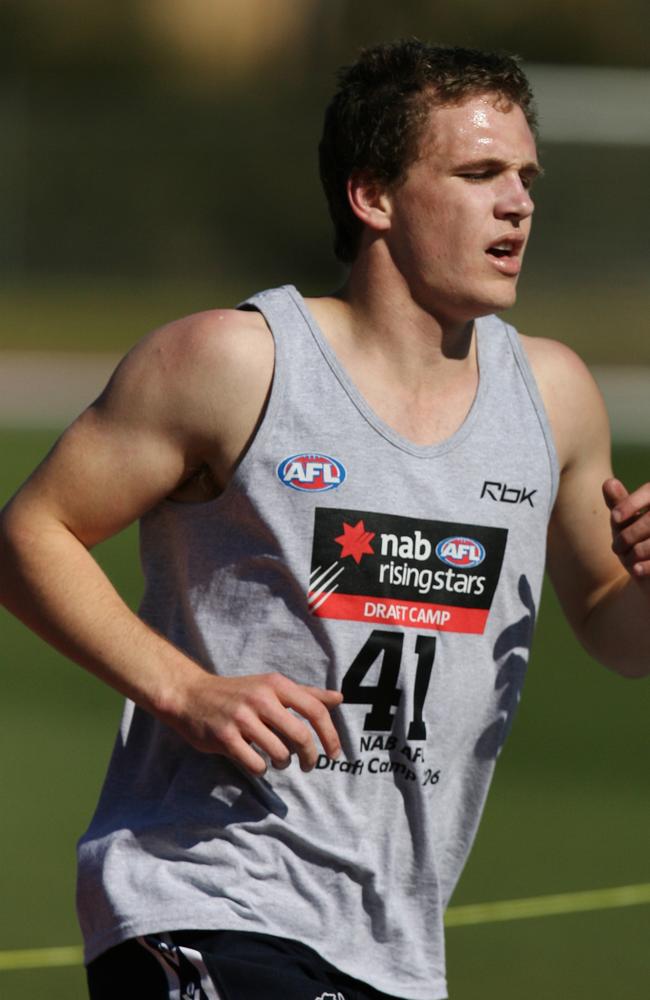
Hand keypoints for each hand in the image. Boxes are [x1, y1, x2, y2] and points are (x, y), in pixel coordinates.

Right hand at [166, 670, 342, 775]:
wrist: (191, 695)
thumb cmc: (238, 693)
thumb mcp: (271, 686)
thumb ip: (305, 694)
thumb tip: (339, 698)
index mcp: (276, 684)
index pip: (315, 709)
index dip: (330, 735)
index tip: (335, 754)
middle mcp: (261, 698)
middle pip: (301, 736)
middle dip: (310, 757)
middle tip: (308, 765)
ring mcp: (242, 718)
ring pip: (280, 753)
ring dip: (283, 763)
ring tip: (277, 760)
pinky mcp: (225, 737)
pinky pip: (256, 764)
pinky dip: (262, 769)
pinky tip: (257, 762)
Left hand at [603, 477, 649, 579]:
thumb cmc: (637, 541)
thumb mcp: (625, 523)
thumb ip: (618, 503)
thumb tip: (608, 483)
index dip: (632, 503)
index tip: (614, 517)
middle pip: (649, 521)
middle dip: (629, 535)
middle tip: (615, 548)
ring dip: (636, 552)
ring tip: (627, 559)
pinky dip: (647, 567)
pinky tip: (636, 570)